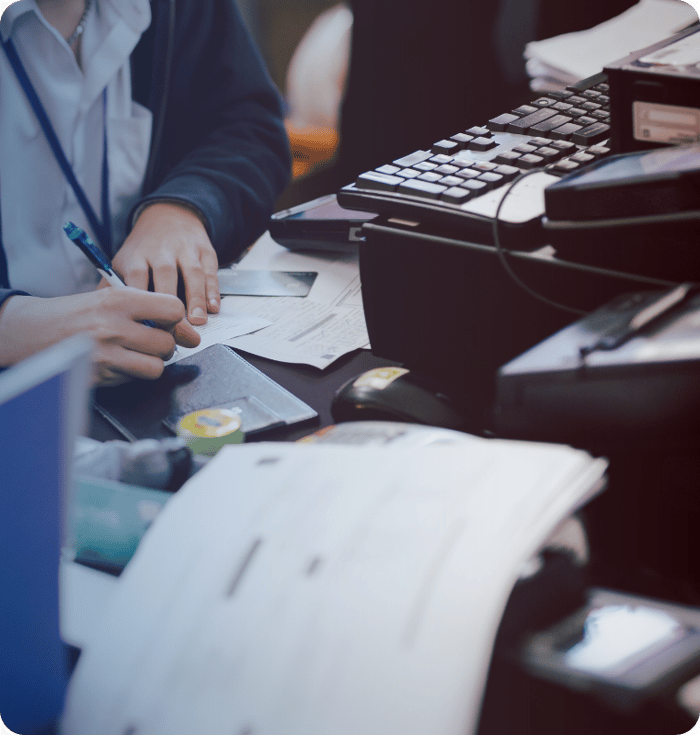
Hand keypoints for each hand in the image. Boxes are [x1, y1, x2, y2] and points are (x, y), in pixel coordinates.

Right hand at [0, 287, 199, 385]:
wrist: (33, 331)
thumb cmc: (77, 313)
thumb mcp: (110, 298)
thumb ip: (148, 310)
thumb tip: (189, 332)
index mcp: (118, 300)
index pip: (173, 309)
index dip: (175, 319)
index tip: (169, 322)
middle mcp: (113, 326)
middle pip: (167, 343)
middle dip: (164, 345)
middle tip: (149, 341)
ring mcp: (105, 354)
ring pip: (156, 367)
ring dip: (151, 363)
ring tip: (137, 354)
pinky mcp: (98, 377)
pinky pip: (133, 380)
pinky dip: (130, 374)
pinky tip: (116, 362)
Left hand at [113, 201, 220, 324]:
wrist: (169, 215)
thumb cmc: (144, 249)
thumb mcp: (123, 261)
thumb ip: (110, 286)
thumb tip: (98, 315)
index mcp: (137, 256)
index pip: (137, 279)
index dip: (143, 303)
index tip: (145, 326)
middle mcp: (161, 251)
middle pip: (166, 276)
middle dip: (170, 304)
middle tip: (173, 330)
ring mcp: (186, 250)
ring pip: (192, 274)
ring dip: (196, 299)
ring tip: (197, 322)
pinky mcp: (205, 251)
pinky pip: (210, 272)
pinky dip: (213, 291)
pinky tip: (213, 308)